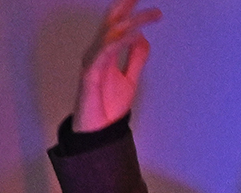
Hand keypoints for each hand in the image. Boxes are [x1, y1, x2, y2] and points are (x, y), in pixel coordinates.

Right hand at [75, 0, 159, 132]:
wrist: (98, 133)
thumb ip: (135, 58)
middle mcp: (97, 52)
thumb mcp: (130, 79)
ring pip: (111, 33)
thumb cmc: (108, 107)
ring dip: (132, 22)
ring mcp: (92, 62)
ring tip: (151, 16)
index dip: (126, 8)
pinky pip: (105, 52)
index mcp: (105, 52)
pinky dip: (119, 41)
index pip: (115, 23)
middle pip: (111, 21)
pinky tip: (133, 35)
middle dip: (126, 6)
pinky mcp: (90, 74)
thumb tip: (143, 37)